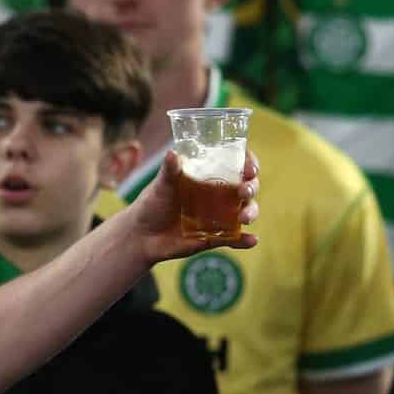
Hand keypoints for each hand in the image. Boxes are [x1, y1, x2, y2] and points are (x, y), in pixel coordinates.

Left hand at [128, 149, 260, 263]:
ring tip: (244, 217)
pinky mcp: (216, 236)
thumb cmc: (152, 204)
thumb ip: (169, 170)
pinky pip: (235, 239)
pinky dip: (245, 240)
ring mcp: (220, 216)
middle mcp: (220, 193)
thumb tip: (172, 153)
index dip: (248, 162)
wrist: (141, 236)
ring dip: (251, 211)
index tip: (249, 167)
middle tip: (245, 191)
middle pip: (246, 186)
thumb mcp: (160, 186)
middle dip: (252, 187)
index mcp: (210, 175)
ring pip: (245, 211)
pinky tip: (252, 240)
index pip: (236, 163)